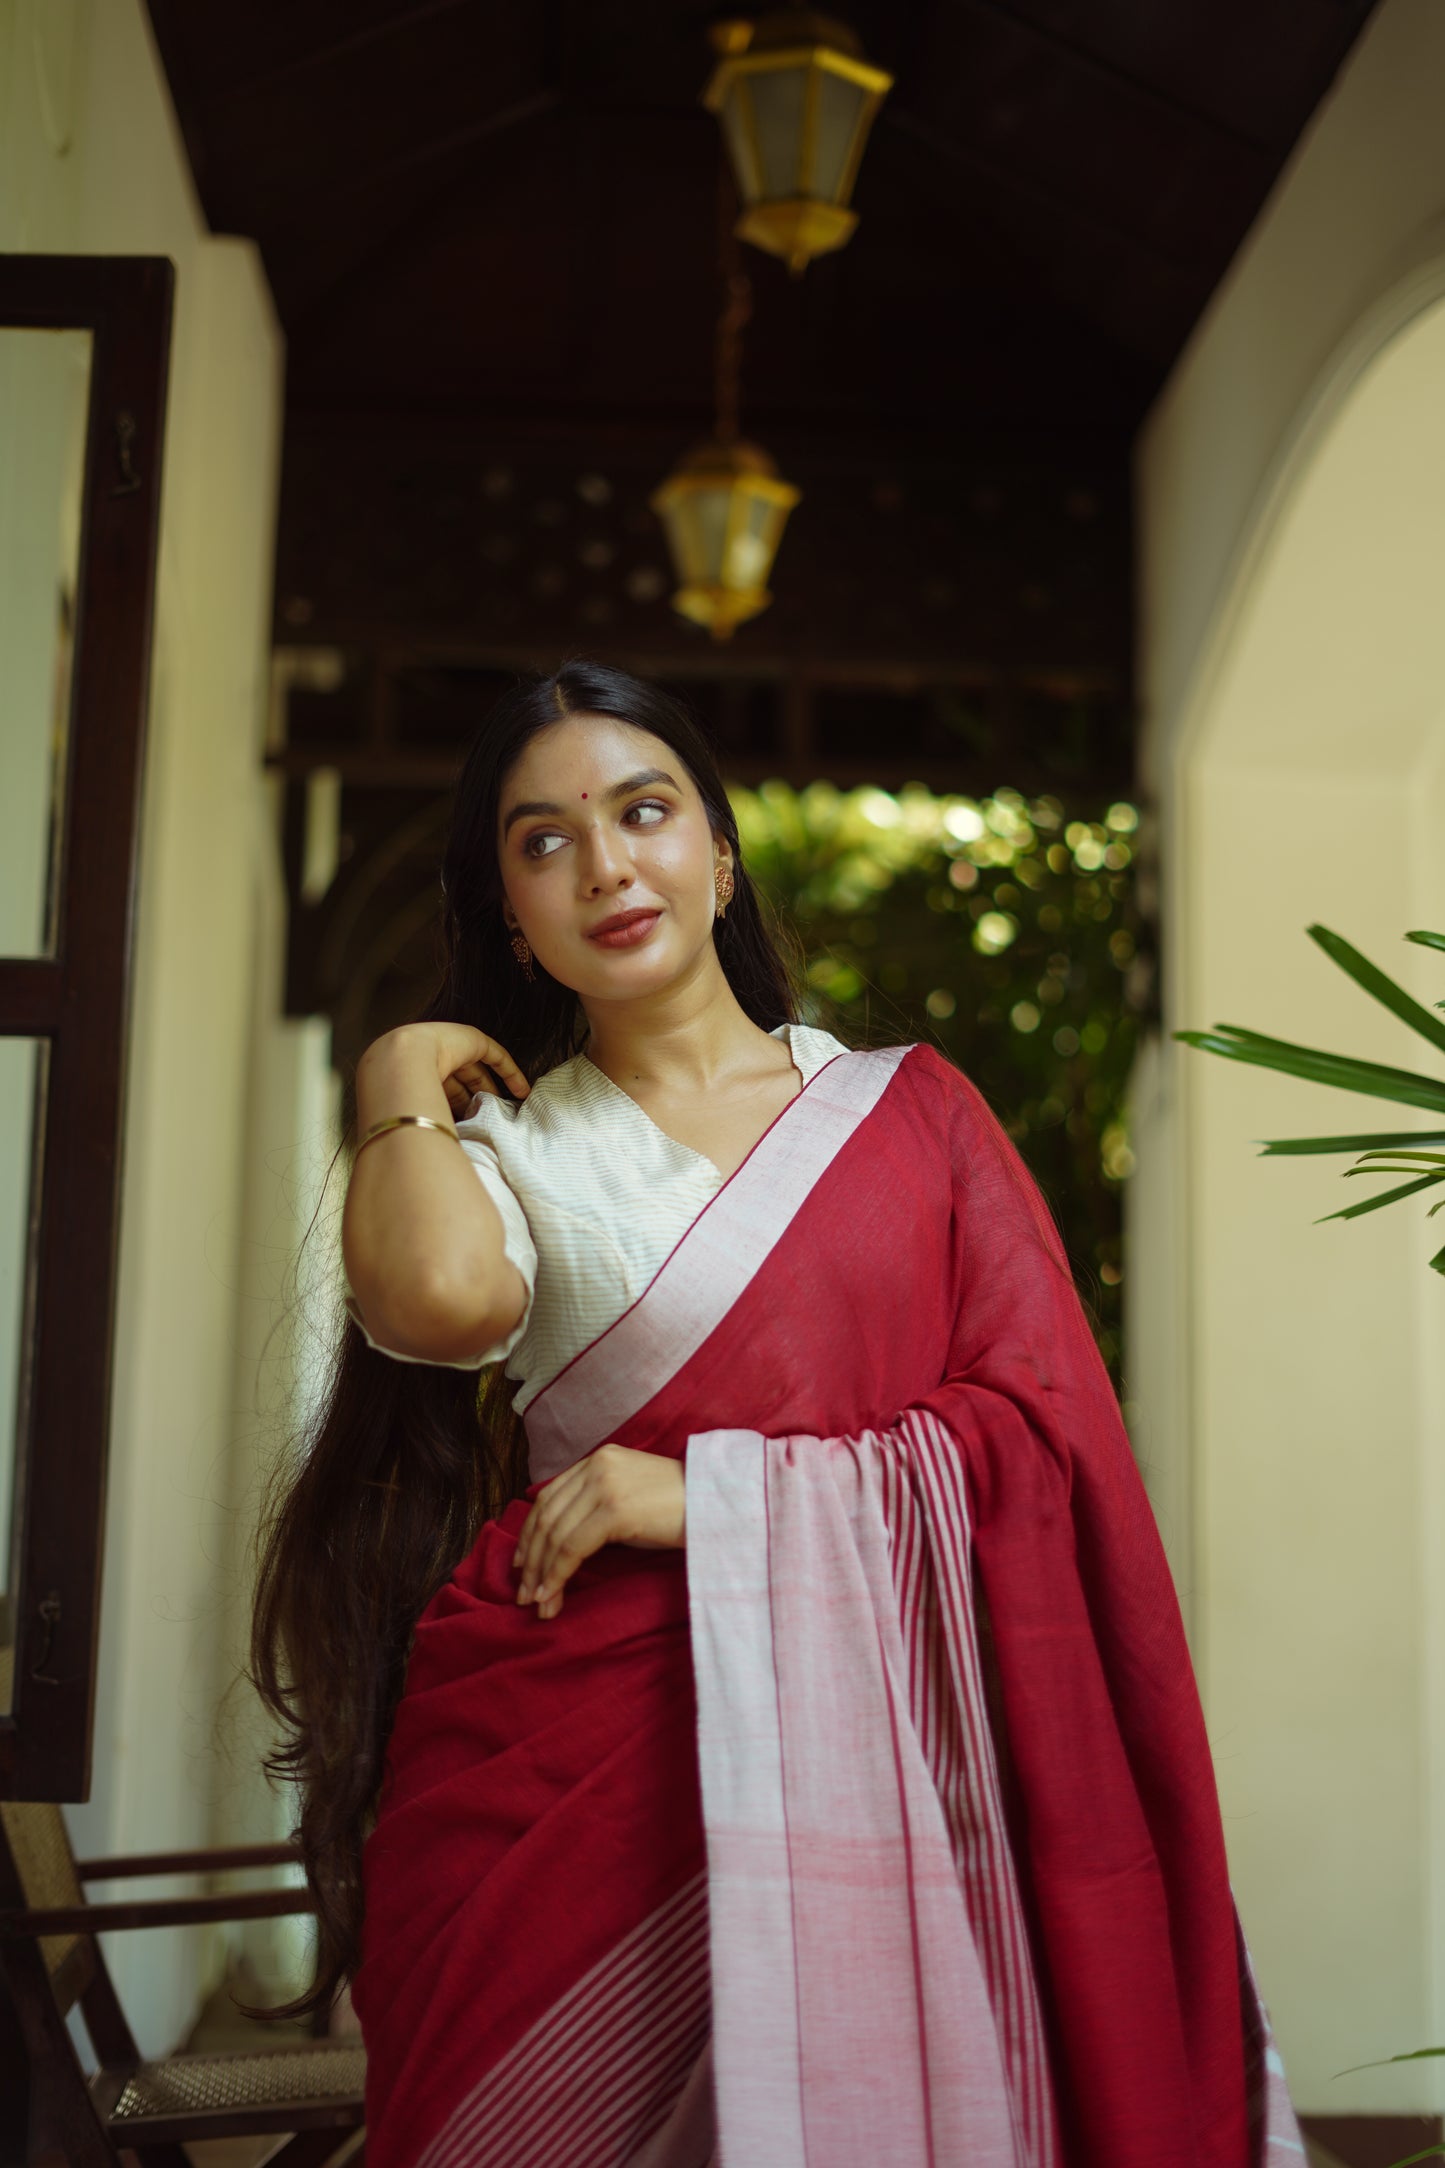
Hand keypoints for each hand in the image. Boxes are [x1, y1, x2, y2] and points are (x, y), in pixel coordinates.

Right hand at [360, 1022, 529, 1115]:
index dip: (461, 1107)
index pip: (445, 1093)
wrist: (401, 1061)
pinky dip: (510, 1072)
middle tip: (491, 1118)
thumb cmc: (401, 1092)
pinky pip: (496, 1056)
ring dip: (495, 1090)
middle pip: (463, 1083)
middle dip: (478, 1101)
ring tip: (508, 1109)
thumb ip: (432, 1124)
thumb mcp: (418, 1113)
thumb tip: (441, 1156)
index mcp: (419, 1075)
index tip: (473, 1123)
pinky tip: (521, 1090)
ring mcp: (453, 1047)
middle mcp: (435, 1059)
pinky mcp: (472, 1040)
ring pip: (479, 1072)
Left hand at [513, 1445, 684, 1619]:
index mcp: (599, 1459)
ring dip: (542, 1574)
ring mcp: (605, 1484)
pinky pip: (573, 1547)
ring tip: (537, 1603)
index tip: (522, 1565)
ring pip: (556, 1534)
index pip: (548, 1497)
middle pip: (546, 1516)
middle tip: (524, 1594)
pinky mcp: (615, 1509)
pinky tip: (552, 1595)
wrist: (721, 1505)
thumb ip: (596, 1507)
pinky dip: (557, 1574)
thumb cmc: (681, 1510)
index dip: (530, 1534)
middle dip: (531, 1560)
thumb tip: (561, 1547)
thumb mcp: (631, 1498)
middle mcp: (597, 1466)